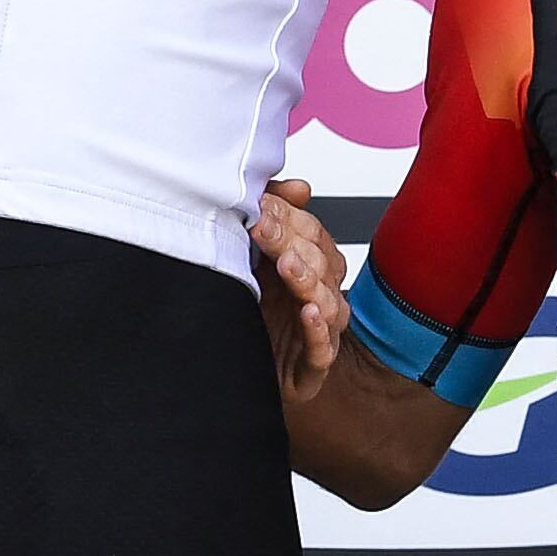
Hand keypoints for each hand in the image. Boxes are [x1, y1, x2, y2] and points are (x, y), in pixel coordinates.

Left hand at [250, 174, 349, 399]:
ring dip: (309, 280)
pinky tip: (309, 313)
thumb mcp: (253, 258)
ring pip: (329, 302)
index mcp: (307, 267)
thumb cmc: (250, 313)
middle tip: (263, 229)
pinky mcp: (310, 368)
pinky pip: (323, 348)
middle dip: (293, 242)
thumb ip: (274, 219)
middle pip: (323, 263)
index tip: (261, 206)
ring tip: (288, 265)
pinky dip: (318, 330)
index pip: (313, 234)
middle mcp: (317, 296)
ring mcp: (317, 332)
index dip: (289, 218)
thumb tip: (300, 187)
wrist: (227, 367)